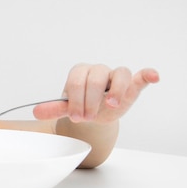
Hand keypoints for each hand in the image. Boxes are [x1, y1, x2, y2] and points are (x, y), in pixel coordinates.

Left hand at [33, 64, 159, 123]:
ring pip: (119, 73)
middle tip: (88, 116)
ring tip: (111, 104)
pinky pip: (140, 75)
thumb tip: (36, 112)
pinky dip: (147, 74)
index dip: (76, 99)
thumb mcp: (68, 108)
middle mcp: (97, 70)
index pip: (77, 81)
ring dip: (116, 90)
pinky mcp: (132, 83)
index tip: (76, 117)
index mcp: (79, 73)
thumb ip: (55, 109)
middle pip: (95, 78)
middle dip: (91, 100)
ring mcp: (114, 76)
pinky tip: (152, 77)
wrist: (96, 113)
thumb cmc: (82, 106)